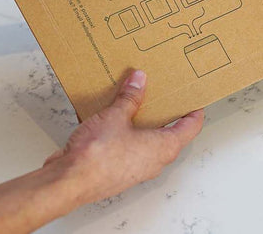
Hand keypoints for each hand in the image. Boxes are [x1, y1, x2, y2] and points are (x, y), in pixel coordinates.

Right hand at [44, 69, 203, 204]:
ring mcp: (135, 167)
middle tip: (164, 93)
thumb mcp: (116, 116)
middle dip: (166, 112)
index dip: (194, 110)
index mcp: (163, 148)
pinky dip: (126, 130)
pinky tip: (114, 115)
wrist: (68, 182)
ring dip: (144, 121)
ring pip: (148, 139)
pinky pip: (129, 145)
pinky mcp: (118, 169)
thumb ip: (130, 97)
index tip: (194, 98)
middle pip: (170, 133)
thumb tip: (139, 81)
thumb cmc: (96, 157)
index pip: (191, 127)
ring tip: (137, 99)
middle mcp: (153, 161)